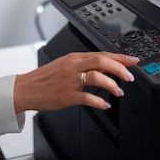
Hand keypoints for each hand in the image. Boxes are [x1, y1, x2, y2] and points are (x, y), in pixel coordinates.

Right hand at [13, 51, 138, 112]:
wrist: (26, 88)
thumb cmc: (46, 78)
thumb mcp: (65, 64)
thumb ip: (84, 64)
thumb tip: (105, 67)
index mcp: (74, 57)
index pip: (101, 53)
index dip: (119, 57)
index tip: (133, 61)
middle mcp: (73, 66)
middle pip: (101, 61)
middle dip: (119, 68)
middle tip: (130, 76)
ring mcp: (70, 81)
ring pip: (96, 77)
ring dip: (111, 84)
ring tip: (119, 91)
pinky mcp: (67, 96)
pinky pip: (87, 98)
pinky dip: (99, 102)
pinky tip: (105, 105)